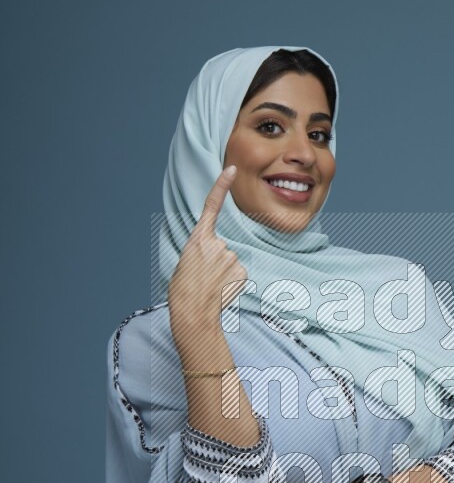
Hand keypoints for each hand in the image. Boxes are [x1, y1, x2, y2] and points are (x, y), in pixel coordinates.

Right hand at [168, 166, 247, 343]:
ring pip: (231, 260)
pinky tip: (220, 289)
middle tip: (202, 277)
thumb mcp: (186, 262)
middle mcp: (217, 244)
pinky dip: (231, 281)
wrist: (192, 314)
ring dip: (223, 272)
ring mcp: (231, 257)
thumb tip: (223, 254)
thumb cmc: (184, 291)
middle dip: (215, 260)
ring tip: (210, 285)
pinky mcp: (242, 271)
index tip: (231, 169)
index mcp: (198, 239)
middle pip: (222, 246)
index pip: (212, 206)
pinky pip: (238, 272)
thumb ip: (204, 251)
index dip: (222, 186)